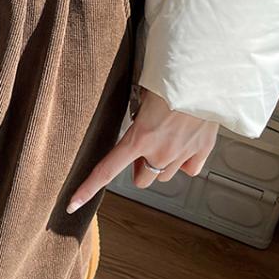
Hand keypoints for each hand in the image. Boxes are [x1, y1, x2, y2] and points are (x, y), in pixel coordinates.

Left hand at [68, 91, 217, 210]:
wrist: (205, 73)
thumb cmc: (173, 76)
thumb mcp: (144, 92)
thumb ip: (139, 116)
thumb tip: (139, 123)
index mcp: (139, 137)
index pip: (106, 170)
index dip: (87, 189)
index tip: (72, 204)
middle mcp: (160, 152)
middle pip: (142, 180)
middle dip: (141, 167)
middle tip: (146, 150)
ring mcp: (181, 155)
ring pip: (165, 176)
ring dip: (163, 163)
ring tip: (170, 138)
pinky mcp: (201, 151)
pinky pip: (189, 170)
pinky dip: (186, 162)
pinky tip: (187, 144)